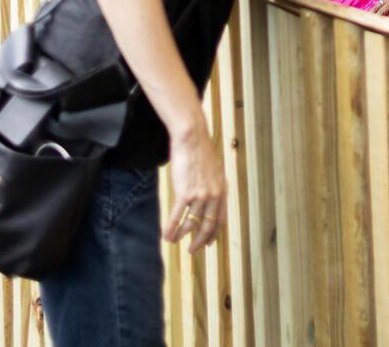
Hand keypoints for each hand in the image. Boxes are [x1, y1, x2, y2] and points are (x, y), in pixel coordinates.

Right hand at [164, 126, 227, 250]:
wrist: (192, 138)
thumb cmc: (201, 150)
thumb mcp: (216, 169)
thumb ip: (215, 185)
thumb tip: (212, 196)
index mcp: (222, 191)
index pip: (220, 220)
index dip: (213, 234)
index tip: (208, 243)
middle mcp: (213, 196)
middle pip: (207, 227)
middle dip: (199, 242)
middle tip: (192, 251)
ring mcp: (199, 196)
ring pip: (190, 224)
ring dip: (181, 235)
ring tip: (174, 241)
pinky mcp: (184, 193)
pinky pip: (176, 217)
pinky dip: (170, 229)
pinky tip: (166, 236)